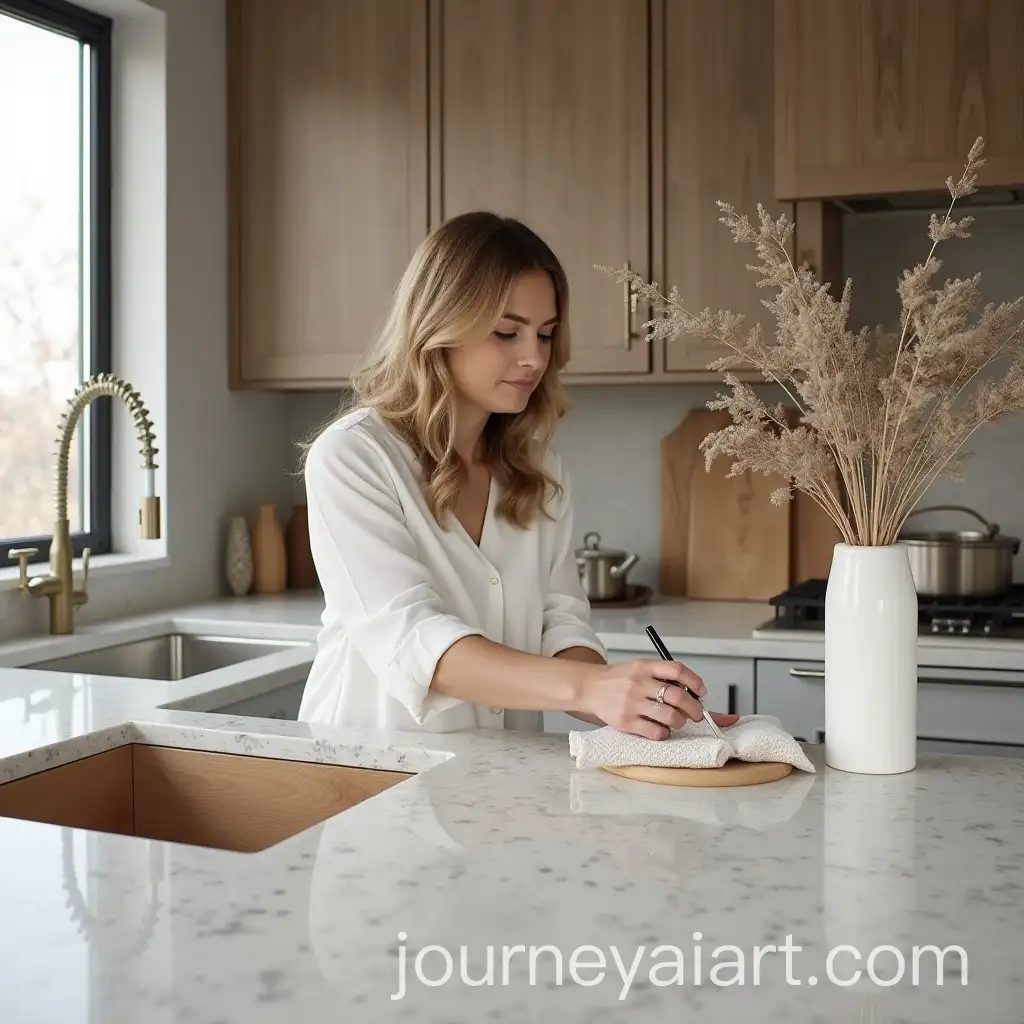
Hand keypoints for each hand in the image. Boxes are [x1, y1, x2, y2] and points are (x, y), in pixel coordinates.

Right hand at [578, 658, 739, 739]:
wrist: (589, 688)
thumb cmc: (618, 680)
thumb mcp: (638, 668)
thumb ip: (660, 676)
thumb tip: (692, 692)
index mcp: (644, 666)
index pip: (677, 670)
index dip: (695, 681)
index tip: (701, 691)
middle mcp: (639, 683)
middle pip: (678, 696)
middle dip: (694, 708)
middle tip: (696, 714)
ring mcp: (631, 703)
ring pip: (670, 716)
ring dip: (680, 722)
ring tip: (678, 722)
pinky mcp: (625, 722)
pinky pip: (655, 732)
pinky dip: (664, 733)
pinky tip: (662, 730)